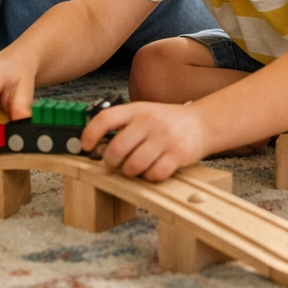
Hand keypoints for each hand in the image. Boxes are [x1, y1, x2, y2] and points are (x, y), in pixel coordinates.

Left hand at [81, 102, 209, 180]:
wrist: (201, 123)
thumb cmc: (167, 122)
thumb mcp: (144, 113)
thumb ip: (123, 126)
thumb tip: (97, 147)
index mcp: (136, 109)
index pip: (105, 118)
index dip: (90, 134)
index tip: (86, 146)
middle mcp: (149, 121)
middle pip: (117, 148)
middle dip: (112, 162)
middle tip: (116, 164)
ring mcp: (164, 137)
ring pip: (134, 165)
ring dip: (130, 172)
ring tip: (135, 168)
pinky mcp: (178, 154)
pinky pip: (154, 174)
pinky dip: (150, 177)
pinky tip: (153, 170)